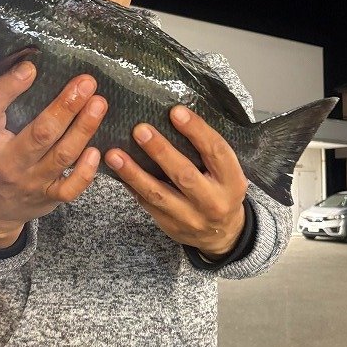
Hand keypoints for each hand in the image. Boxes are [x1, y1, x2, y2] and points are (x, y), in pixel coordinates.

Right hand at [0, 60, 106, 246]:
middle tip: (86, 83)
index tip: (30, 68)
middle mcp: (7, 163)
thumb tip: (34, 66)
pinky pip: (71, 188)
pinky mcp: (48, 198)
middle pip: (40, 133)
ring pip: (62, 155)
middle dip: (66, 106)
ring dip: (84, 128)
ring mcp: (30, 183)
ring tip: (99, 103)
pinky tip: (97, 150)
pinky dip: (86, 171)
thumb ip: (4, 109)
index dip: (7, 88)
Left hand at [104, 105, 247, 257]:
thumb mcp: (227, 172)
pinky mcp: (170, 225)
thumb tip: (175, 117)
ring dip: (133, 172)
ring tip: (114, 155)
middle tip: (139, 130)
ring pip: (158, 193)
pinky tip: (117, 171)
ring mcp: (190, 217)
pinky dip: (131, 185)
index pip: (216, 151)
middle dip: (160, 151)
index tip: (175, 112)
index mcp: (232, 181)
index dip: (196, 130)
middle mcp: (212, 201)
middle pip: (184, 174)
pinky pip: (147, 203)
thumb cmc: (221, 191)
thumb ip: (207, 151)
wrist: (221, 234)